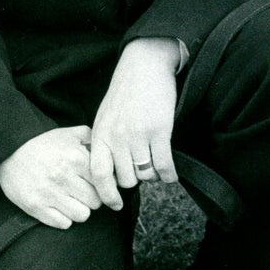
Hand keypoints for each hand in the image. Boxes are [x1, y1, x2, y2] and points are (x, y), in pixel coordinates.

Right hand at [0, 126, 99, 228]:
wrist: (9, 150)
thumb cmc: (42, 143)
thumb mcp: (68, 133)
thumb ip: (91, 138)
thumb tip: (107, 149)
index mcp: (76, 158)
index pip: (104, 182)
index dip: (102, 185)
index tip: (97, 185)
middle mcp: (65, 177)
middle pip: (95, 202)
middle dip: (92, 198)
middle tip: (84, 194)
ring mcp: (49, 194)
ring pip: (82, 215)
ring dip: (80, 210)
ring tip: (73, 202)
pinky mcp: (35, 207)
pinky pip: (63, 223)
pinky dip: (64, 218)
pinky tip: (60, 208)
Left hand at [88, 38, 178, 211]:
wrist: (145, 64)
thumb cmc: (126, 91)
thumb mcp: (105, 115)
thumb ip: (104, 142)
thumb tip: (108, 173)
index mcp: (101, 133)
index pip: (98, 173)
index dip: (106, 194)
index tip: (115, 205)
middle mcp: (117, 136)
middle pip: (126, 178)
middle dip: (135, 180)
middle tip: (142, 172)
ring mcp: (139, 134)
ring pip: (146, 174)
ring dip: (153, 175)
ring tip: (156, 167)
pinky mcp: (160, 130)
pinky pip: (164, 165)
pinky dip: (169, 175)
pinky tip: (171, 174)